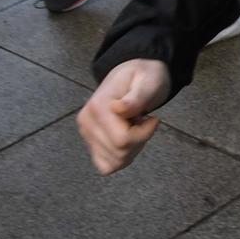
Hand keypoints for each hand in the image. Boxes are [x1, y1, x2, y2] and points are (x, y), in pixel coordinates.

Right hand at [76, 59, 169, 174]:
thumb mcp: (148, 82)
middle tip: (143, 121)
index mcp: (98, 106)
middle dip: (139, 141)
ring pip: (114, 162)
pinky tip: (128, 139)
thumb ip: (135, 98)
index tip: (153, 119)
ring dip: (132, 149)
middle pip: (119, 153)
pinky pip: (105, 165)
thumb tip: (118, 109)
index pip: (122, 140)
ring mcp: (86, 133)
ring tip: (134, 126)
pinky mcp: (90, 141)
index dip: (144, 133)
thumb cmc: (145, 76)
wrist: (135, 73)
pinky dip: (121, 157)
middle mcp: (86, 121)